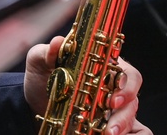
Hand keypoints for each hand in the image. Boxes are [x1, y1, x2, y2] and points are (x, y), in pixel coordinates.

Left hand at [24, 37, 149, 134]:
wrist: (33, 101)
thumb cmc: (42, 76)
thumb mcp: (39, 61)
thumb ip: (47, 52)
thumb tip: (58, 41)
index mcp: (104, 66)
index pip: (129, 74)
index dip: (126, 87)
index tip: (112, 100)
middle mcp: (112, 87)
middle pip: (132, 99)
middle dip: (125, 114)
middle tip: (111, 127)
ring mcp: (113, 108)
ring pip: (130, 118)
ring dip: (122, 127)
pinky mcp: (109, 124)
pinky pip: (131, 132)